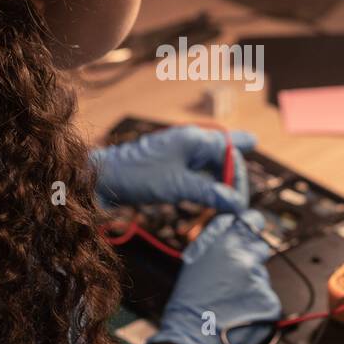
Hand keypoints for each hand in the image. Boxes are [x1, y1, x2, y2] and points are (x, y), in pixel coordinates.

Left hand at [89, 125, 254, 213]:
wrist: (105, 177)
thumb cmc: (139, 176)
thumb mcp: (177, 186)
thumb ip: (209, 193)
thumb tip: (237, 204)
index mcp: (195, 138)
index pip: (231, 154)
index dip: (238, 179)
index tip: (237, 204)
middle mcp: (192, 140)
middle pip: (225, 157)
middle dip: (233, 179)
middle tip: (237, 205)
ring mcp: (183, 151)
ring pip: (213, 164)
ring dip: (223, 181)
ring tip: (232, 201)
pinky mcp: (174, 163)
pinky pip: (200, 171)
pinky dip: (209, 183)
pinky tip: (216, 195)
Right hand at [150, 210, 280, 343]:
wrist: (194, 337)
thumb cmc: (190, 303)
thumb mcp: (196, 261)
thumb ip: (218, 241)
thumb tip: (232, 228)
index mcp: (225, 243)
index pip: (251, 220)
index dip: (252, 225)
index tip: (253, 228)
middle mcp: (245, 257)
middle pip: (259, 248)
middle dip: (251, 260)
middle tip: (234, 278)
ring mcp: (260, 279)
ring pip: (262, 276)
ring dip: (252, 285)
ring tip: (231, 299)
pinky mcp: (270, 300)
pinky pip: (268, 298)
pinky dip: (258, 305)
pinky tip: (240, 311)